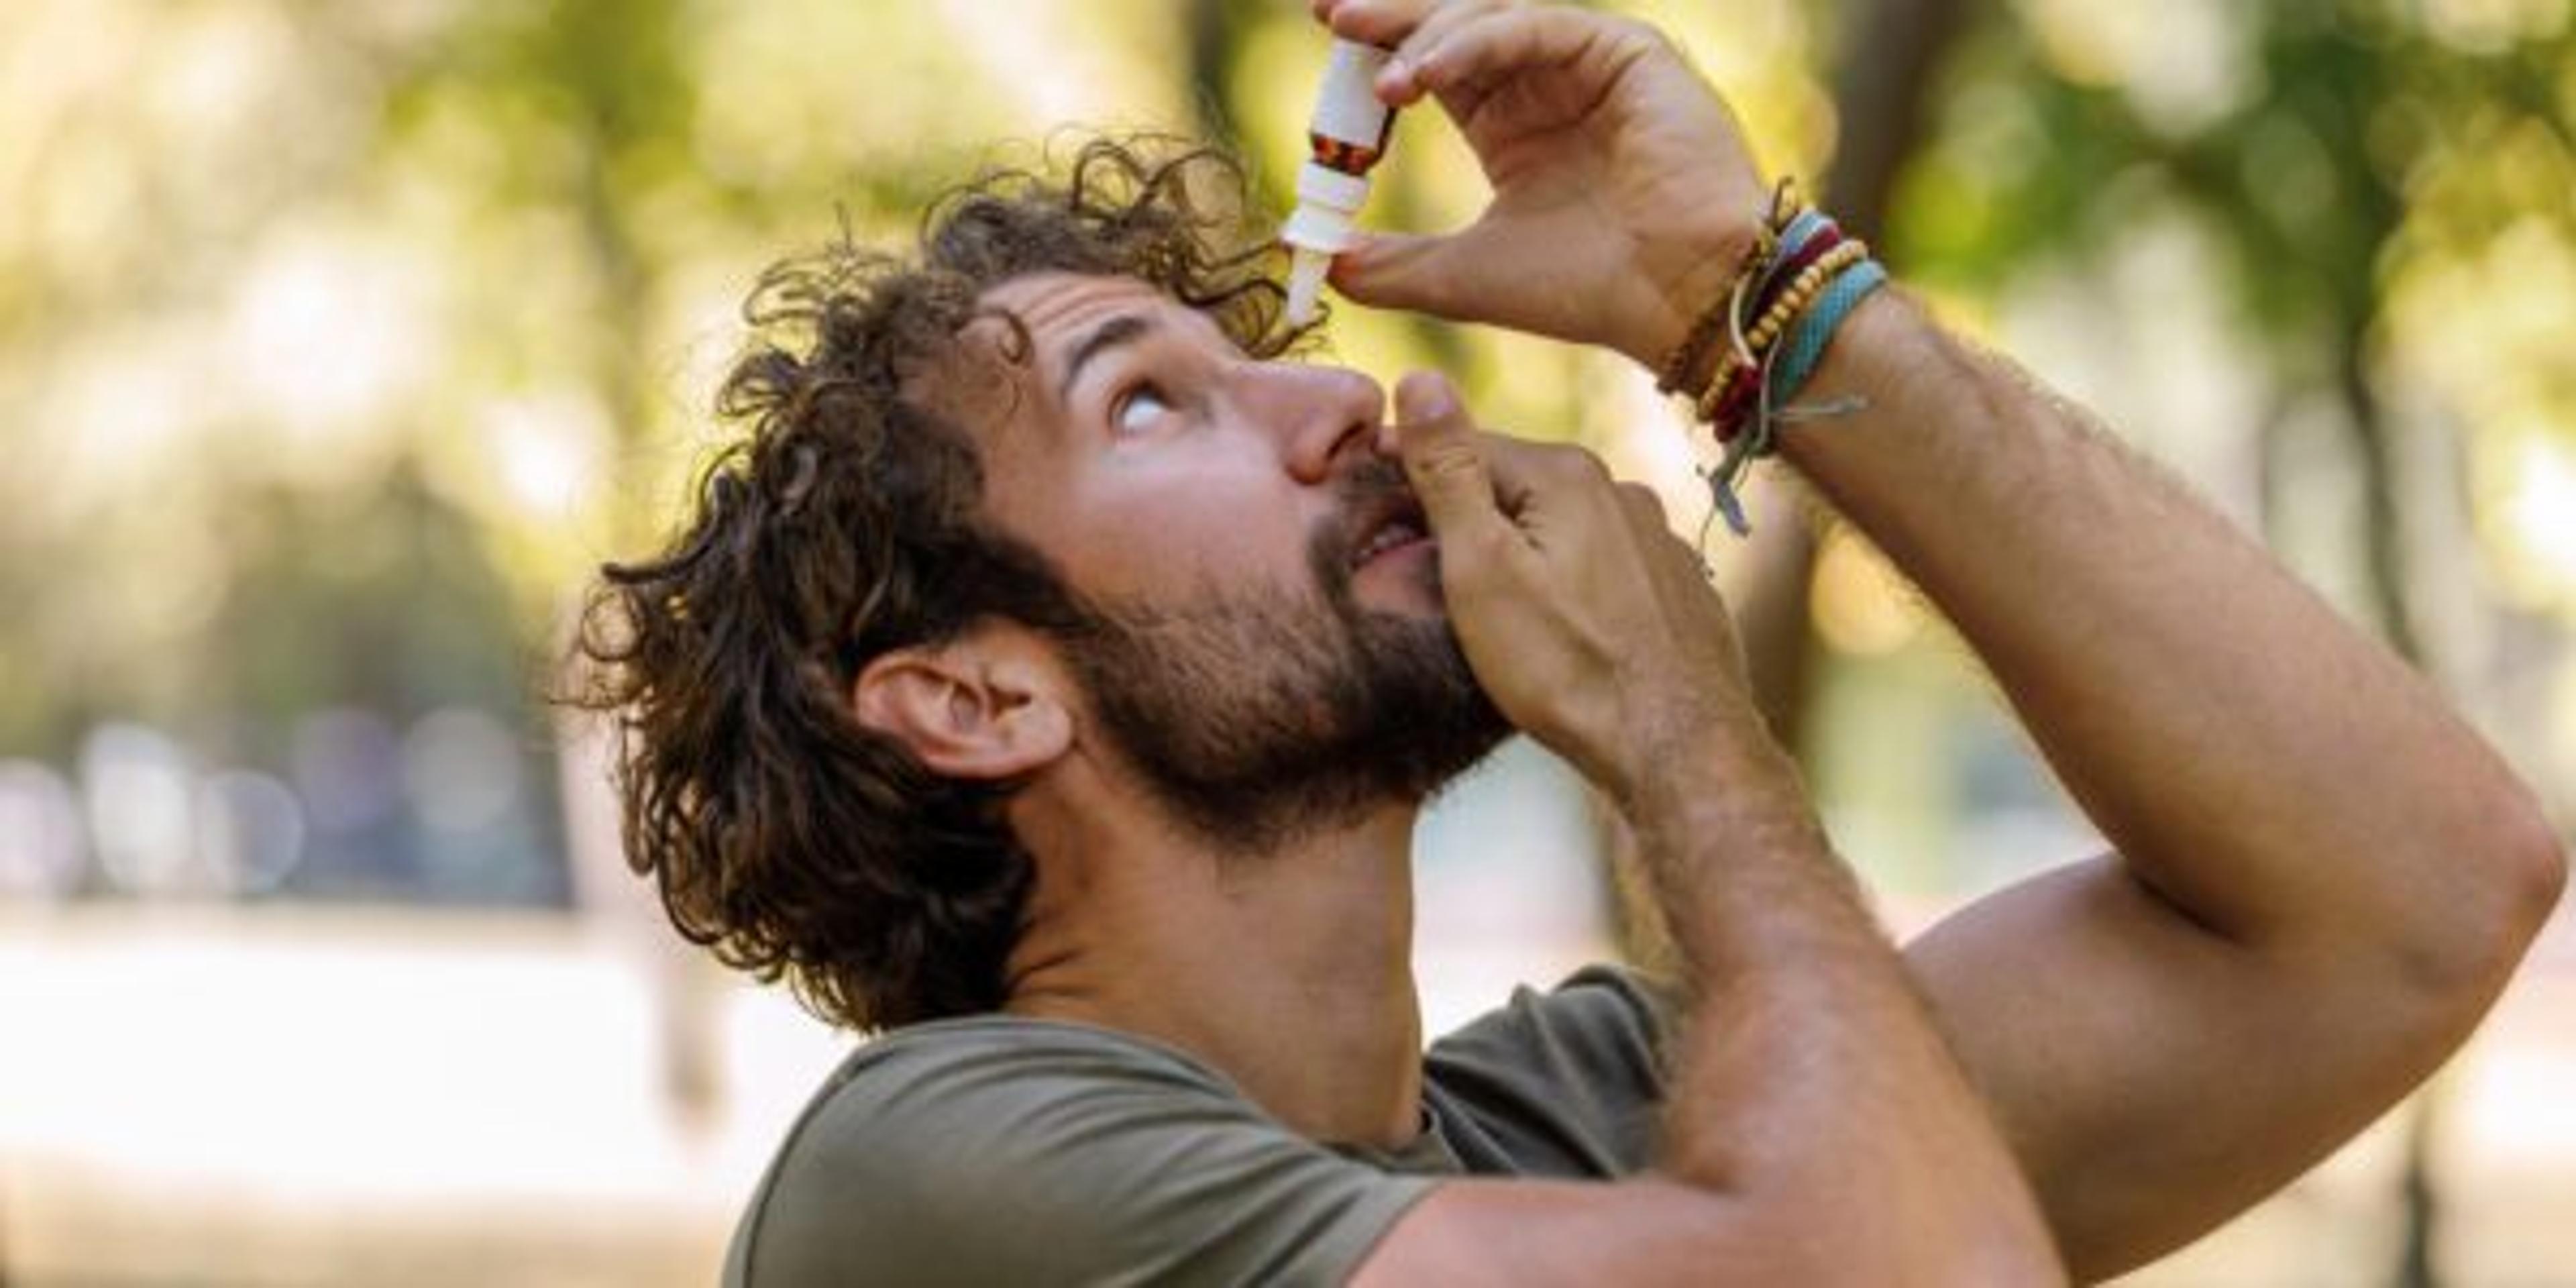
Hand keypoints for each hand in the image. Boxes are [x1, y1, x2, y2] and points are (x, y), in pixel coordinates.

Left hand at [1313, 0, 1770, 368]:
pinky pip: (1534, 28)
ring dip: (1426, 40)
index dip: (1379, 48)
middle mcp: (1547, 86)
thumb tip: (1316, 261)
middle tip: (1330, 14)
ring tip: (1380, 81)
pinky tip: (1426, 74)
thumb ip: (1393, 266)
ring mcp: (1587, 63)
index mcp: (1512, 127)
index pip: (1432, 67)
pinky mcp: (1625, 50)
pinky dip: (1474, 45)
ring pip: (1489, 21)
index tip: (1326, 33)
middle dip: (1390, 16)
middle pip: (1454, 28)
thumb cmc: (1587, 291)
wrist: (1677, 298)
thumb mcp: (1464, 277)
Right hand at [1384, 371, 1765, 801]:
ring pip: (1558, 531)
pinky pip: (1599, 571)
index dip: (1403, 475)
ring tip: (1482, 612)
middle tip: (1411, 574)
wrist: (1677, 749)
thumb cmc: (1568, 667)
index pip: (1461, 449)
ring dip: (1515, 555)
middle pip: (1512, 490)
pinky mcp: (1675, 589)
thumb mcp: (1481, 568)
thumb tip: (1419, 378)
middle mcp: (1620, 492)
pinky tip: (1552, 631)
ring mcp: (1655, 541)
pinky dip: (1564, 587)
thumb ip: (1448, 471)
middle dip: (1460, 520)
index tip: (1362, 503)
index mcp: (1565, 474)